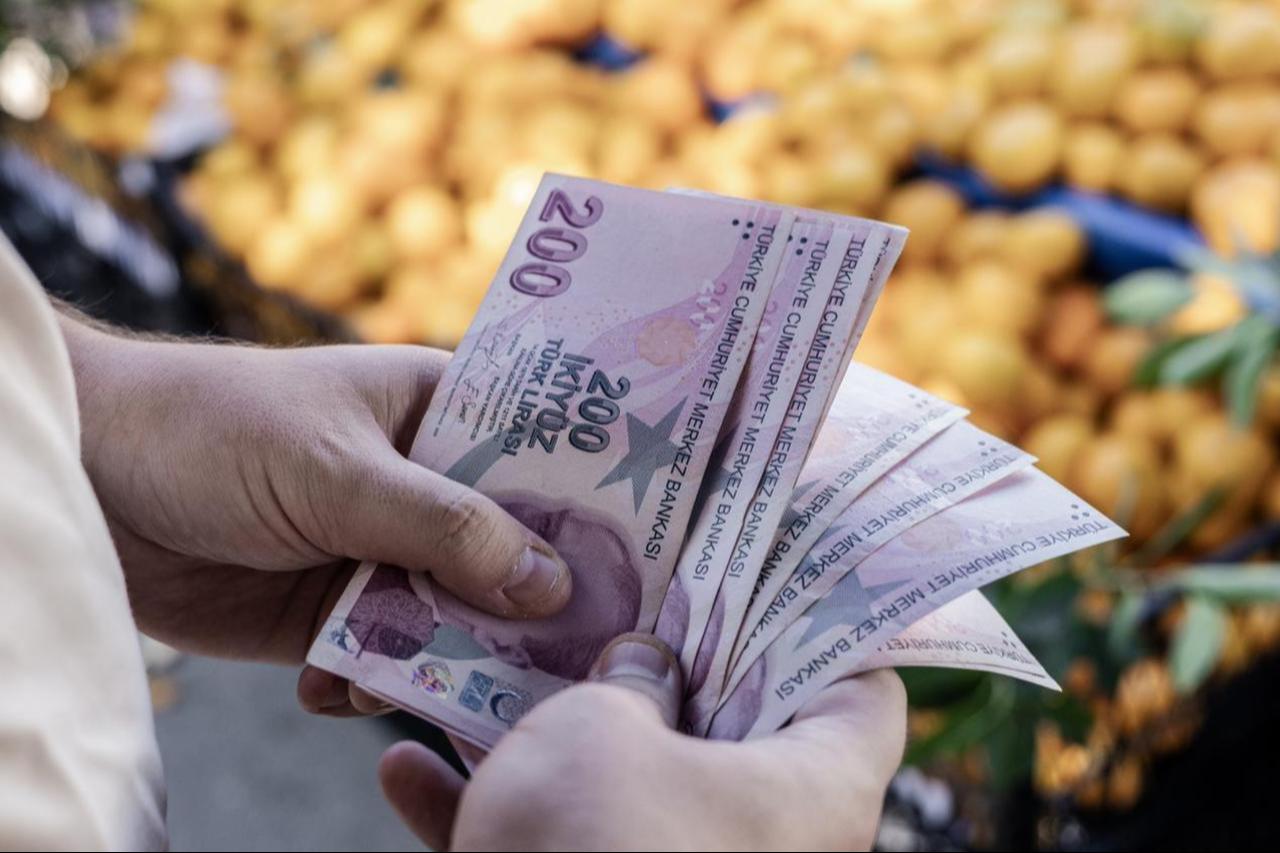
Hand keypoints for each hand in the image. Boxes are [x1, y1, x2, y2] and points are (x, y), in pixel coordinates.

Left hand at [58, 317, 570, 711]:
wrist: (92, 485)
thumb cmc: (220, 432)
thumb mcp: (342, 471)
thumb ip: (447, 528)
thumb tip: (552, 584)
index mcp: (441, 415)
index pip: (543, 457)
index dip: (591, 507)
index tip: (636, 563)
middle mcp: (426, 486)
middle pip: (512, 551)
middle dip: (525, 604)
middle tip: (555, 655)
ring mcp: (383, 553)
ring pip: (457, 616)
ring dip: (446, 656)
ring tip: (421, 683)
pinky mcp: (336, 615)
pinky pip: (389, 660)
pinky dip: (374, 684)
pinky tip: (335, 688)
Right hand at [379, 634, 906, 850]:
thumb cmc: (592, 848)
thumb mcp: (600, 727)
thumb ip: (626, 678)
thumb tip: (643, 665)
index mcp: (813, 787)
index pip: (864, 686)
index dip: (819, 618)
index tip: (759, 567)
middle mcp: (769, 842)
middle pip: (733, 726)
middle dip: (663, 664)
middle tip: (621, 601)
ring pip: (633, 787)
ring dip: (559, 735)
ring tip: (500, 674)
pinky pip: (567, 847)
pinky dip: (498, 813)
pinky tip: (411, 774)